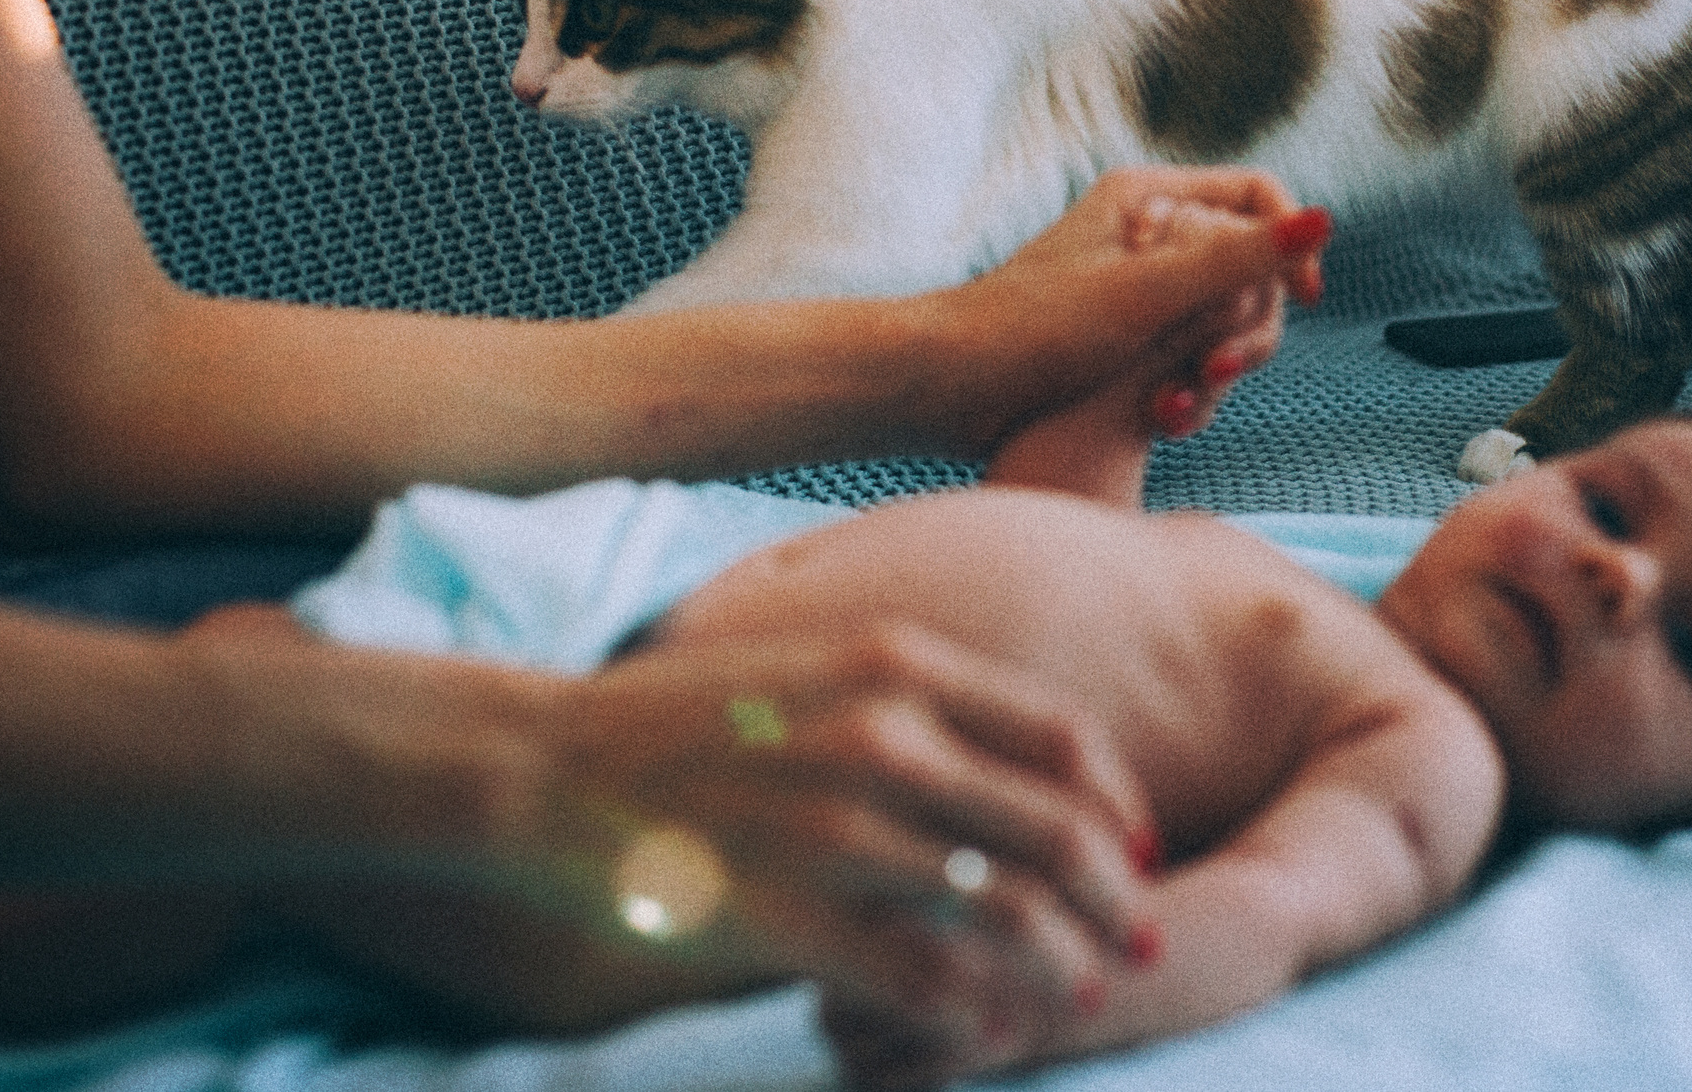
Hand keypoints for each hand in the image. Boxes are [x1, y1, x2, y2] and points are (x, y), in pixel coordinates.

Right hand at [541, 624, 1159, 1031]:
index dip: (1120, 803)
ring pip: (1008, 912)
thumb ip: (908, 698)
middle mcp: (884, 736)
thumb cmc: (679, 718)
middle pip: (1058, 830)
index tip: (1139, 847)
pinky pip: (920, 979)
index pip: (1063, 738)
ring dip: (1064, 965)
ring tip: (1082, 994)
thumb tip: (996, 762)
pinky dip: (969, 1015)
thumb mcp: (810, 660)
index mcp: (897, 665)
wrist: (547, 764)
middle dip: (1121, 895)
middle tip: (1144, 936)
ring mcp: (836, 827)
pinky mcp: (789, 911)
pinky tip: (982, 1032)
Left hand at [932, 167, 1329, 459]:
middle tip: (1217, 370)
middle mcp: (1147, 235)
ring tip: (1177, 406)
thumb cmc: (1034, 329)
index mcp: (1148, 197)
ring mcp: (1137, 290)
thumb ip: (1239, 260)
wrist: (947, 388)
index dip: (1290, 241)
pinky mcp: (1124, 341)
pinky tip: (1160, 419)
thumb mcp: (1148, 293)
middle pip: (1249, 267)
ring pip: (1223, 321)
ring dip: (1215, 367)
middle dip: (1246, 324)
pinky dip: (1187, 389)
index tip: (1302, 295)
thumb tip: (1326, 219)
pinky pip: (1189, 356)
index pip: (1258, 197)